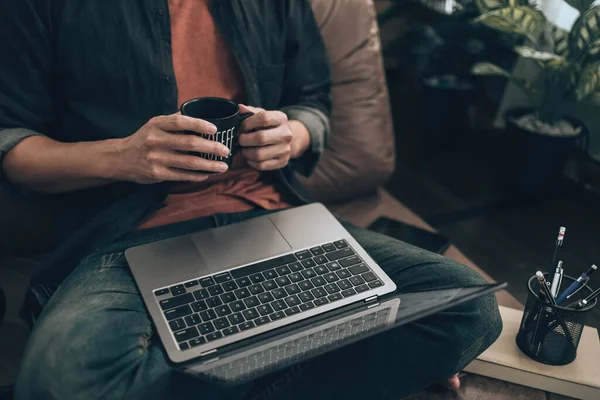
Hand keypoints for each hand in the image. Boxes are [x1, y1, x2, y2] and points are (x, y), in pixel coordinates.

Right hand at [113, 113, 230, 183]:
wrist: (121, 158)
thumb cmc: (144, 139)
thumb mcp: (154, 125)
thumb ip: (174, 120)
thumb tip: (198, 114)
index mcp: (156, 124)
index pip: (180, 122)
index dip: (199, 124)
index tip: (215, 129)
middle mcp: (156, 140)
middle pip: (189, 143)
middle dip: (211, 147)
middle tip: (225, 150)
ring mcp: (156, 158)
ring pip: (189, 162)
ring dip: (210, 165)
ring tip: (223, 166)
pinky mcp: (158, 174)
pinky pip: (183, 175)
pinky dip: (198, 175)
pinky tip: (208, 174)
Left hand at [238, 105, 310, 170]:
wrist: (285, 139)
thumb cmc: (269, 126)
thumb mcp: (262, 115)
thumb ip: (250, 112)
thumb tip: (240, 108)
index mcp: (281, 118)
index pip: (264, 118)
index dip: (248, 123)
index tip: (241, 127)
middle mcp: (286, 134)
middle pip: (261, 138)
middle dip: (244, 140)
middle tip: (240, 140)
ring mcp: (285, 149)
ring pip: (259, 154)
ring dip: (246, 152)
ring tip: (244, 148)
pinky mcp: (282, 162)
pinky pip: (261, 165)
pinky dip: (251, 162)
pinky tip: (250, 157)